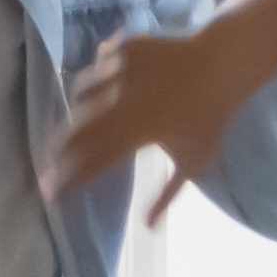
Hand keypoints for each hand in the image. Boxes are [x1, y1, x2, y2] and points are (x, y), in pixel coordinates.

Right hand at [47, 19, 260, 209]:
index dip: (71, 179)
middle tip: (51, 162)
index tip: (56, 194)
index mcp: (137, 132)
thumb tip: (149, 227)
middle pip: (79, 130)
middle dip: (61, 150)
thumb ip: (166, 195)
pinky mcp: (126, 48)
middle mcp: (123, 102)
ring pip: (84, 93)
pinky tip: (97, 88)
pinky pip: (101, 64)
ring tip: (74, 124)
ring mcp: (122, 71)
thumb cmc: (211, 117)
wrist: (225, 62)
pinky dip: (97, 77)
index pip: (93, 162)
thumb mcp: (193, 162)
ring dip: (76, 111)